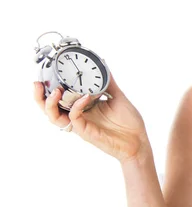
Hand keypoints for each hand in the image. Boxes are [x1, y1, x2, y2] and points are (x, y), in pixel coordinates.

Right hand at [33, 74, 149, 162]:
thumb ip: (109, 83)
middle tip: (37, 83)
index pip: (60, 98)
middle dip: (39, 97)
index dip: (49, 88)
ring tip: (55, 91)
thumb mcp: (118, 97)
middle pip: (50, 108)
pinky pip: (75, 118)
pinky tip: (85, 97)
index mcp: (83, 107)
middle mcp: (79, 116)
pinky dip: (77, 106)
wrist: (138, 141)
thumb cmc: (129, 123)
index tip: (47, 73)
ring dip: (50, 104)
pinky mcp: (86, 132)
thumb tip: (104, 66)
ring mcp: (81, 124)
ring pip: (55, 117)